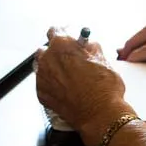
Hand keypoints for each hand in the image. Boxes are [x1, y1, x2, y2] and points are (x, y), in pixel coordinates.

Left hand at [35, 27, 135, 145]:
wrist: (100, 114)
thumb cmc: (104, 87)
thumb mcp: (103, 58)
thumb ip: (89, 47)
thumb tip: (86, 44)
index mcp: (61, 45)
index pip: (55, 30)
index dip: (63, 33)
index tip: (67, 37)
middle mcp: (47, 59)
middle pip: (46, 49)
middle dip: (57, 53)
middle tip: (70, 59)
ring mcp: (42, 77)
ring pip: (42, 67)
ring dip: (52, 68)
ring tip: (68, 76)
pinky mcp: (41, 94)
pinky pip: (43, 83)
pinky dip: (51, 84)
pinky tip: (65, 89)